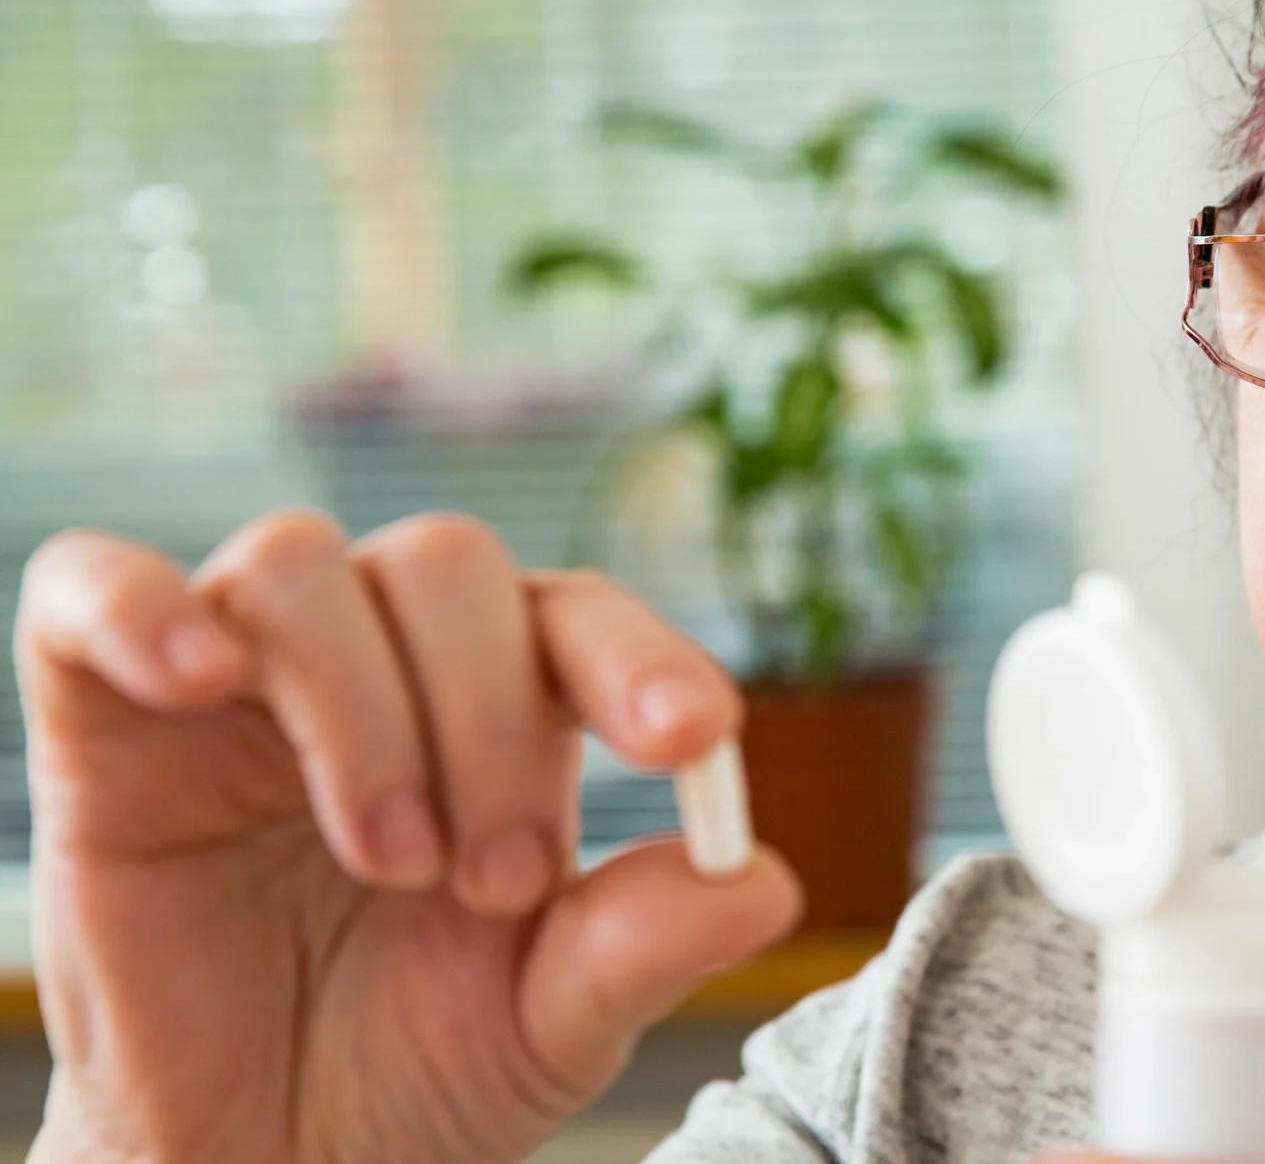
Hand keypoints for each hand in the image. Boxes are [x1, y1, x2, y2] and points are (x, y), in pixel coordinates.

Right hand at [16, 512, 801, 1163]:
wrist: (256, 1158)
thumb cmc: (412, 1070)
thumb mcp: (550, 1025)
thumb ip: (645, 946)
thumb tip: (766, 882)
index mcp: (507, 708)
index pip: (579, 620)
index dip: (641, 659)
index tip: (690, 742)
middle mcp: (382, 659)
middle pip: (448, 564)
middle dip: (486, 715)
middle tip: (492, 881)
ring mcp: (241, 677)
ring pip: (300, 565)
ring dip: (358, 705)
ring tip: (385, 860)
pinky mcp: (105, 715)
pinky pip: (93, 588)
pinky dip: (141, 606)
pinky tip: (200, 679)